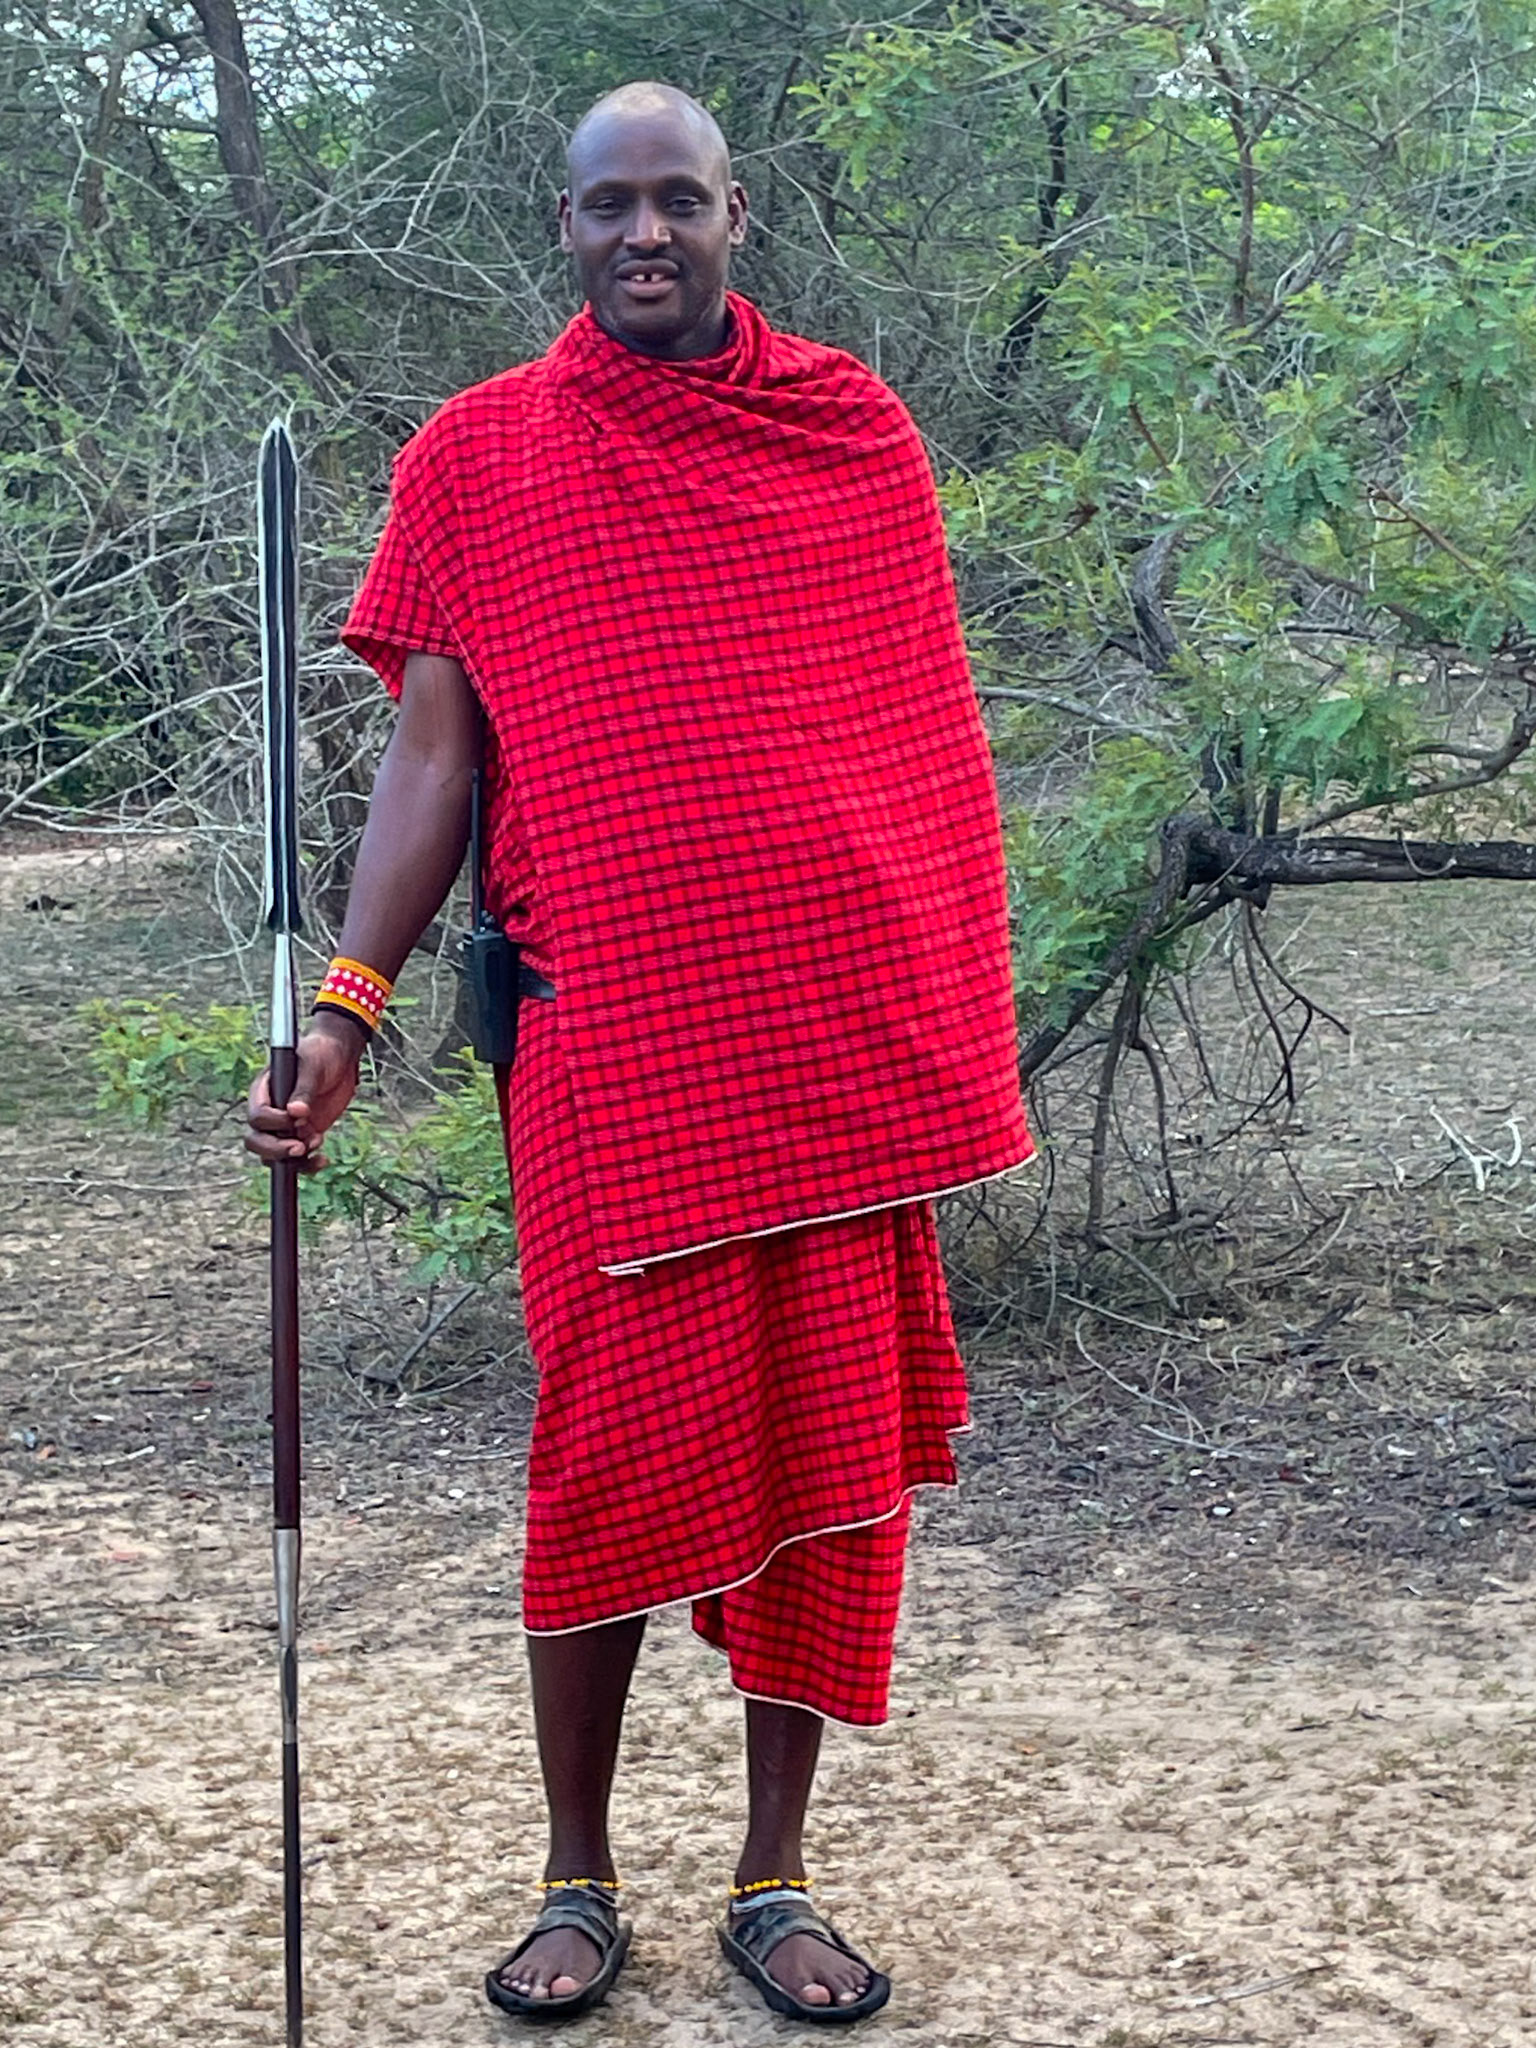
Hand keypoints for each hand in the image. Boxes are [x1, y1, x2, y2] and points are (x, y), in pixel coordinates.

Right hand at [245, 1013, 367, 1170]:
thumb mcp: (312, 1065)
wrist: (340, 1059)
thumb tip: (295, 1111)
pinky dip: (307, 1165)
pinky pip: (297, 1160)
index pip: (256, 1115)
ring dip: (294, 1159)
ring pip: (273, 1156)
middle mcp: (270, 1112)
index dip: (273, 1123)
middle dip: (275, 1149)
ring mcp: (285, 1127)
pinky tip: (323, 1159)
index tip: (296, 1118)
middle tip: (300, 1146)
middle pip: (256, 1141)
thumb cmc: (321, 1053)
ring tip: (317, 1143)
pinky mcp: (302, 1136)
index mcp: (264, 1091)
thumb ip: (304, 1088)